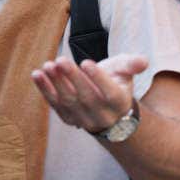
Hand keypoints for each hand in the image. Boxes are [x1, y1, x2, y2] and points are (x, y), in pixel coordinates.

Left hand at [31, 54, 147, 131]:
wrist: (107, 109)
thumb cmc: (116, 82)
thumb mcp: (125, 72)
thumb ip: (132, 65)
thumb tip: (142, 61)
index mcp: (119, 103)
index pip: (110, 93)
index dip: (98, 78)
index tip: (86, 62)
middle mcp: (103, 115)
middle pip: (87, 97)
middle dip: (72, 78)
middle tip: (61, 60)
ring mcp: (84, 119)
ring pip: (69, 102)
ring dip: (56, 83)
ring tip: (48, 65)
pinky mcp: (68, 118)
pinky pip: (55, 105)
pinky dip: (45, 90)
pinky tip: (37, 75)